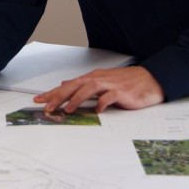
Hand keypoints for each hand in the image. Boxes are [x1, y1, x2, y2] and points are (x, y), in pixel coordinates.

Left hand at [33, 66, 164, 113]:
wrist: (150, 79)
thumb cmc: (125, 82)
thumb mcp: (101, 82)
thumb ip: (83, 84)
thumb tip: (65, 84)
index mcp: (92, 77)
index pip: (68, 85)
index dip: (53, 92)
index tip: (39, 100)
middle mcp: (98, 79)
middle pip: (75, 85)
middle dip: (59, 96)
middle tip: (47, 107)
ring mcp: (110, 84)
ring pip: (89, 88)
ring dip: (77, 99)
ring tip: (67, 110)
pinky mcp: (122, 92)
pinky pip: (110, 96)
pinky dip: (103, 102)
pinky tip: (98, 110)